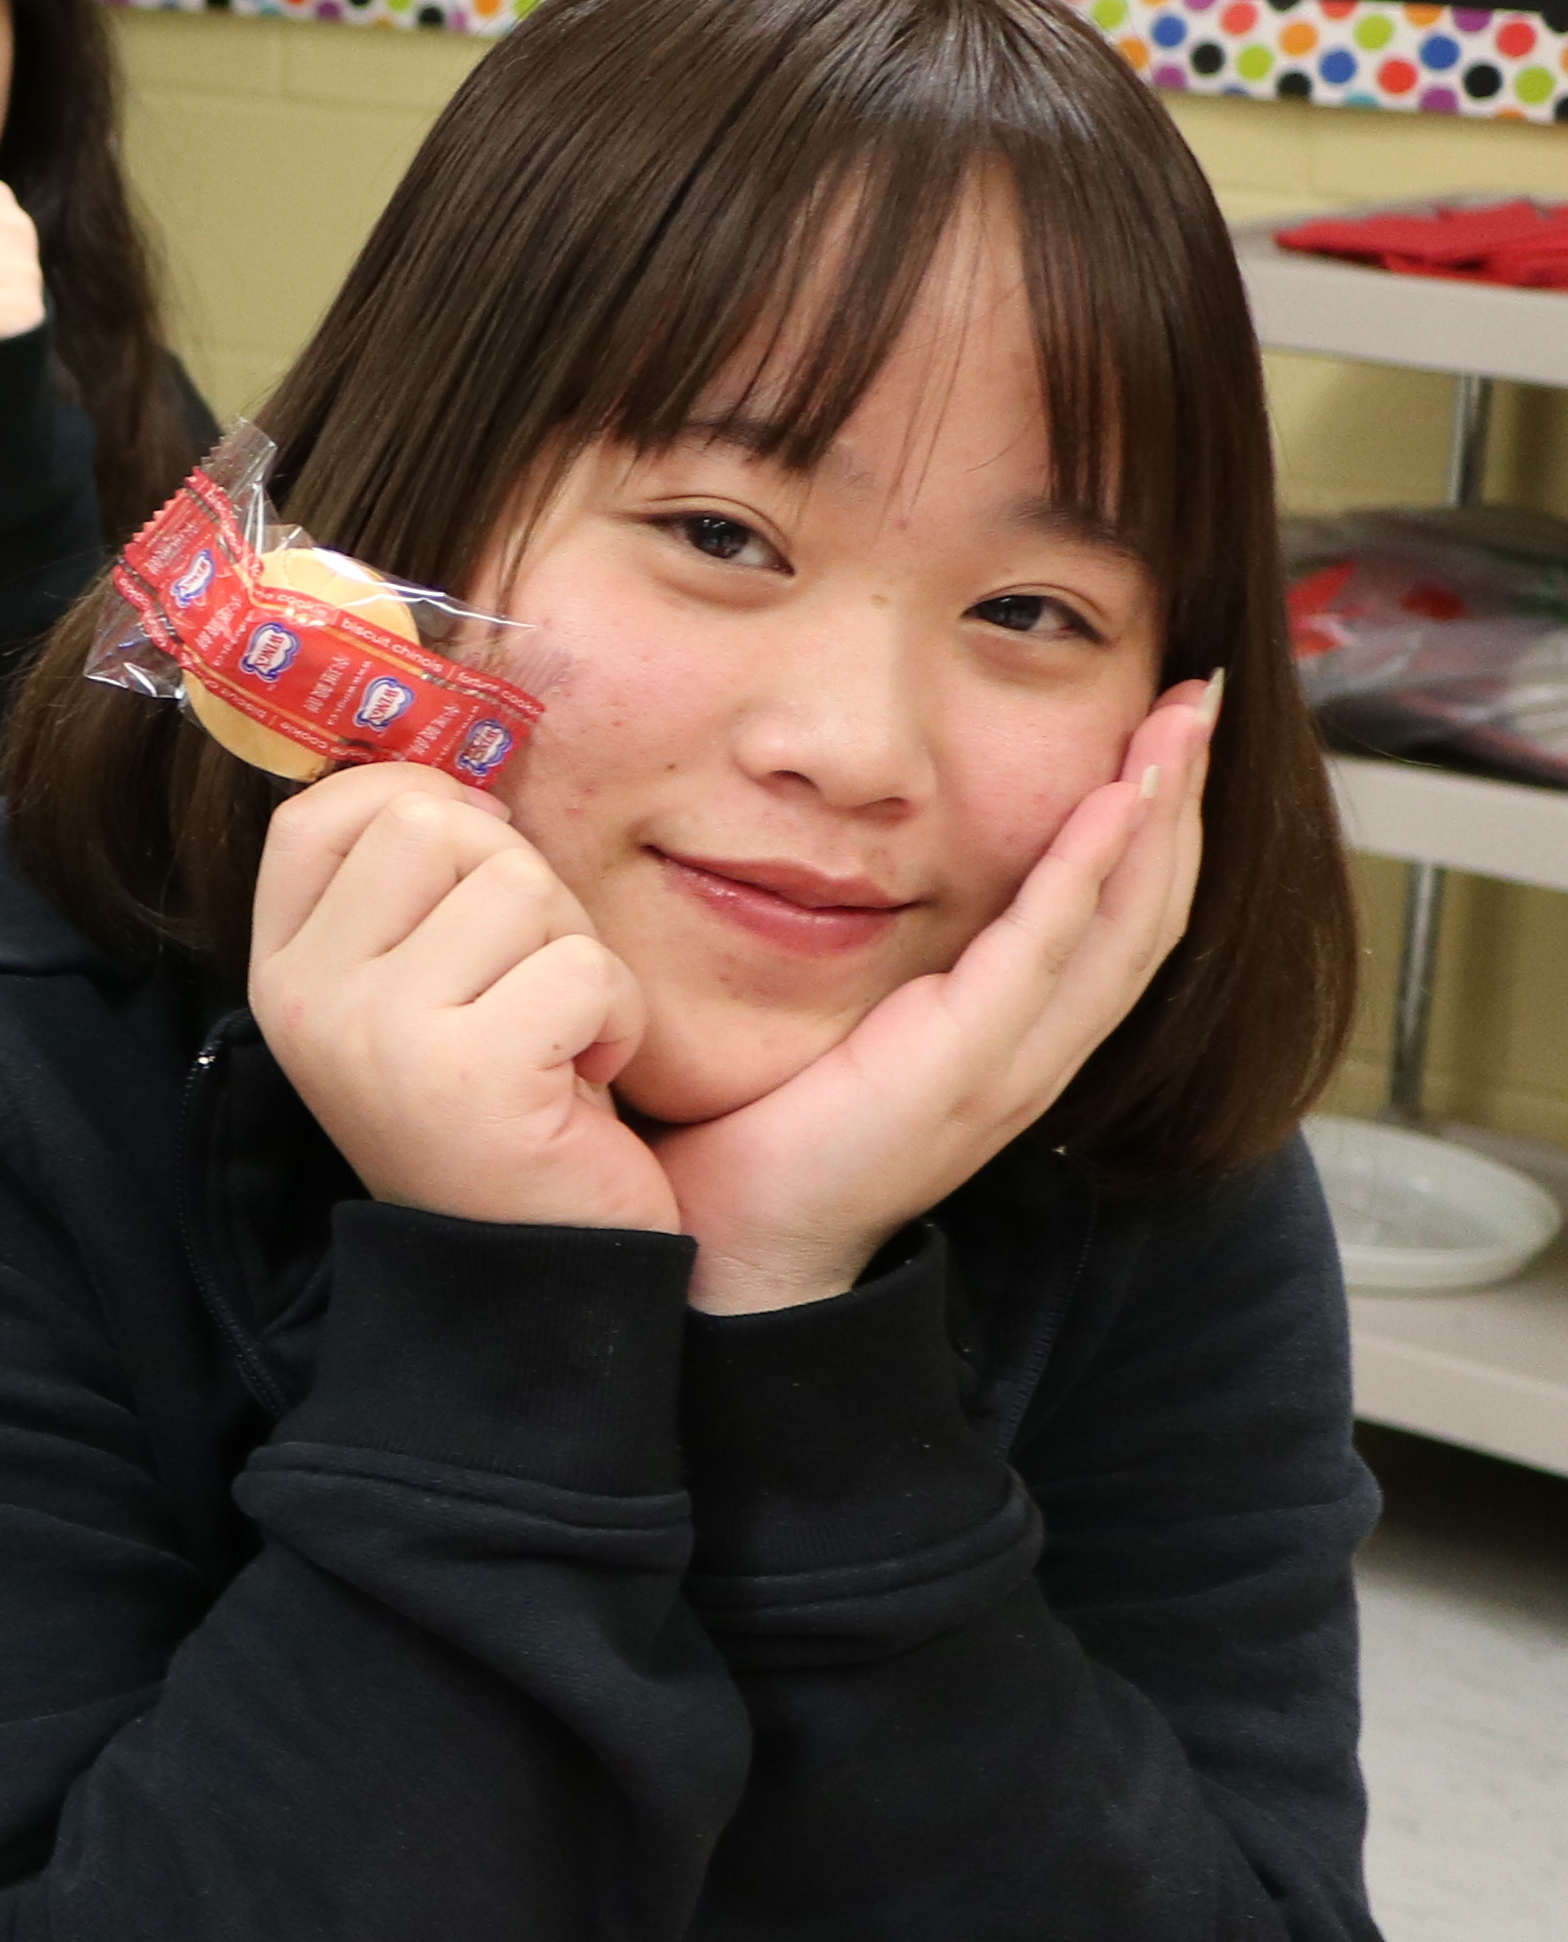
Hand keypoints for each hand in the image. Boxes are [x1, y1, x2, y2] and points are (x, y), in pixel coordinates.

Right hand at [246, 765, 680, 1240]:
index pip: (325, 811)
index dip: (417, 805)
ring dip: (579, 955)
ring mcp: (375, 1035)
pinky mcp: (467, 1076)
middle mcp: (306, 998)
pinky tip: (589, 1082)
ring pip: (519, 886)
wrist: (541, 1276)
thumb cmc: (503, 1110)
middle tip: (531, 984)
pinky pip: (585, 967)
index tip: (476, 873)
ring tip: (559, 1039)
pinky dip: (621, 1019)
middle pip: (433, 825)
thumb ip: (409, 887)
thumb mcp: (418, 988)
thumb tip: (460, 782)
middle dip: (523, 886)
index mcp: (283, 971)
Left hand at [647, 677, 1220, 1315]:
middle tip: (1204, 699)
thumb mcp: (855, 1023)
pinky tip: (1116, 801)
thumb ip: (894, 964)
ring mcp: (1012, 1061)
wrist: (738, 1241)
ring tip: (1184, 725)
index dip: (1156, 825)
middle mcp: (1037, 1049)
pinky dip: (1088, 871)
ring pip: (1124, 922)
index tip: (1170, 733)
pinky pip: (1044, 951)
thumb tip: (866, 868)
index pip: (1118, 915)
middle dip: (1184, 798)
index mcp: (1016, 1037)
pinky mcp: (965, 1065)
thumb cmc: (773, 1131)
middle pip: (1149, 906)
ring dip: (1160, 814)